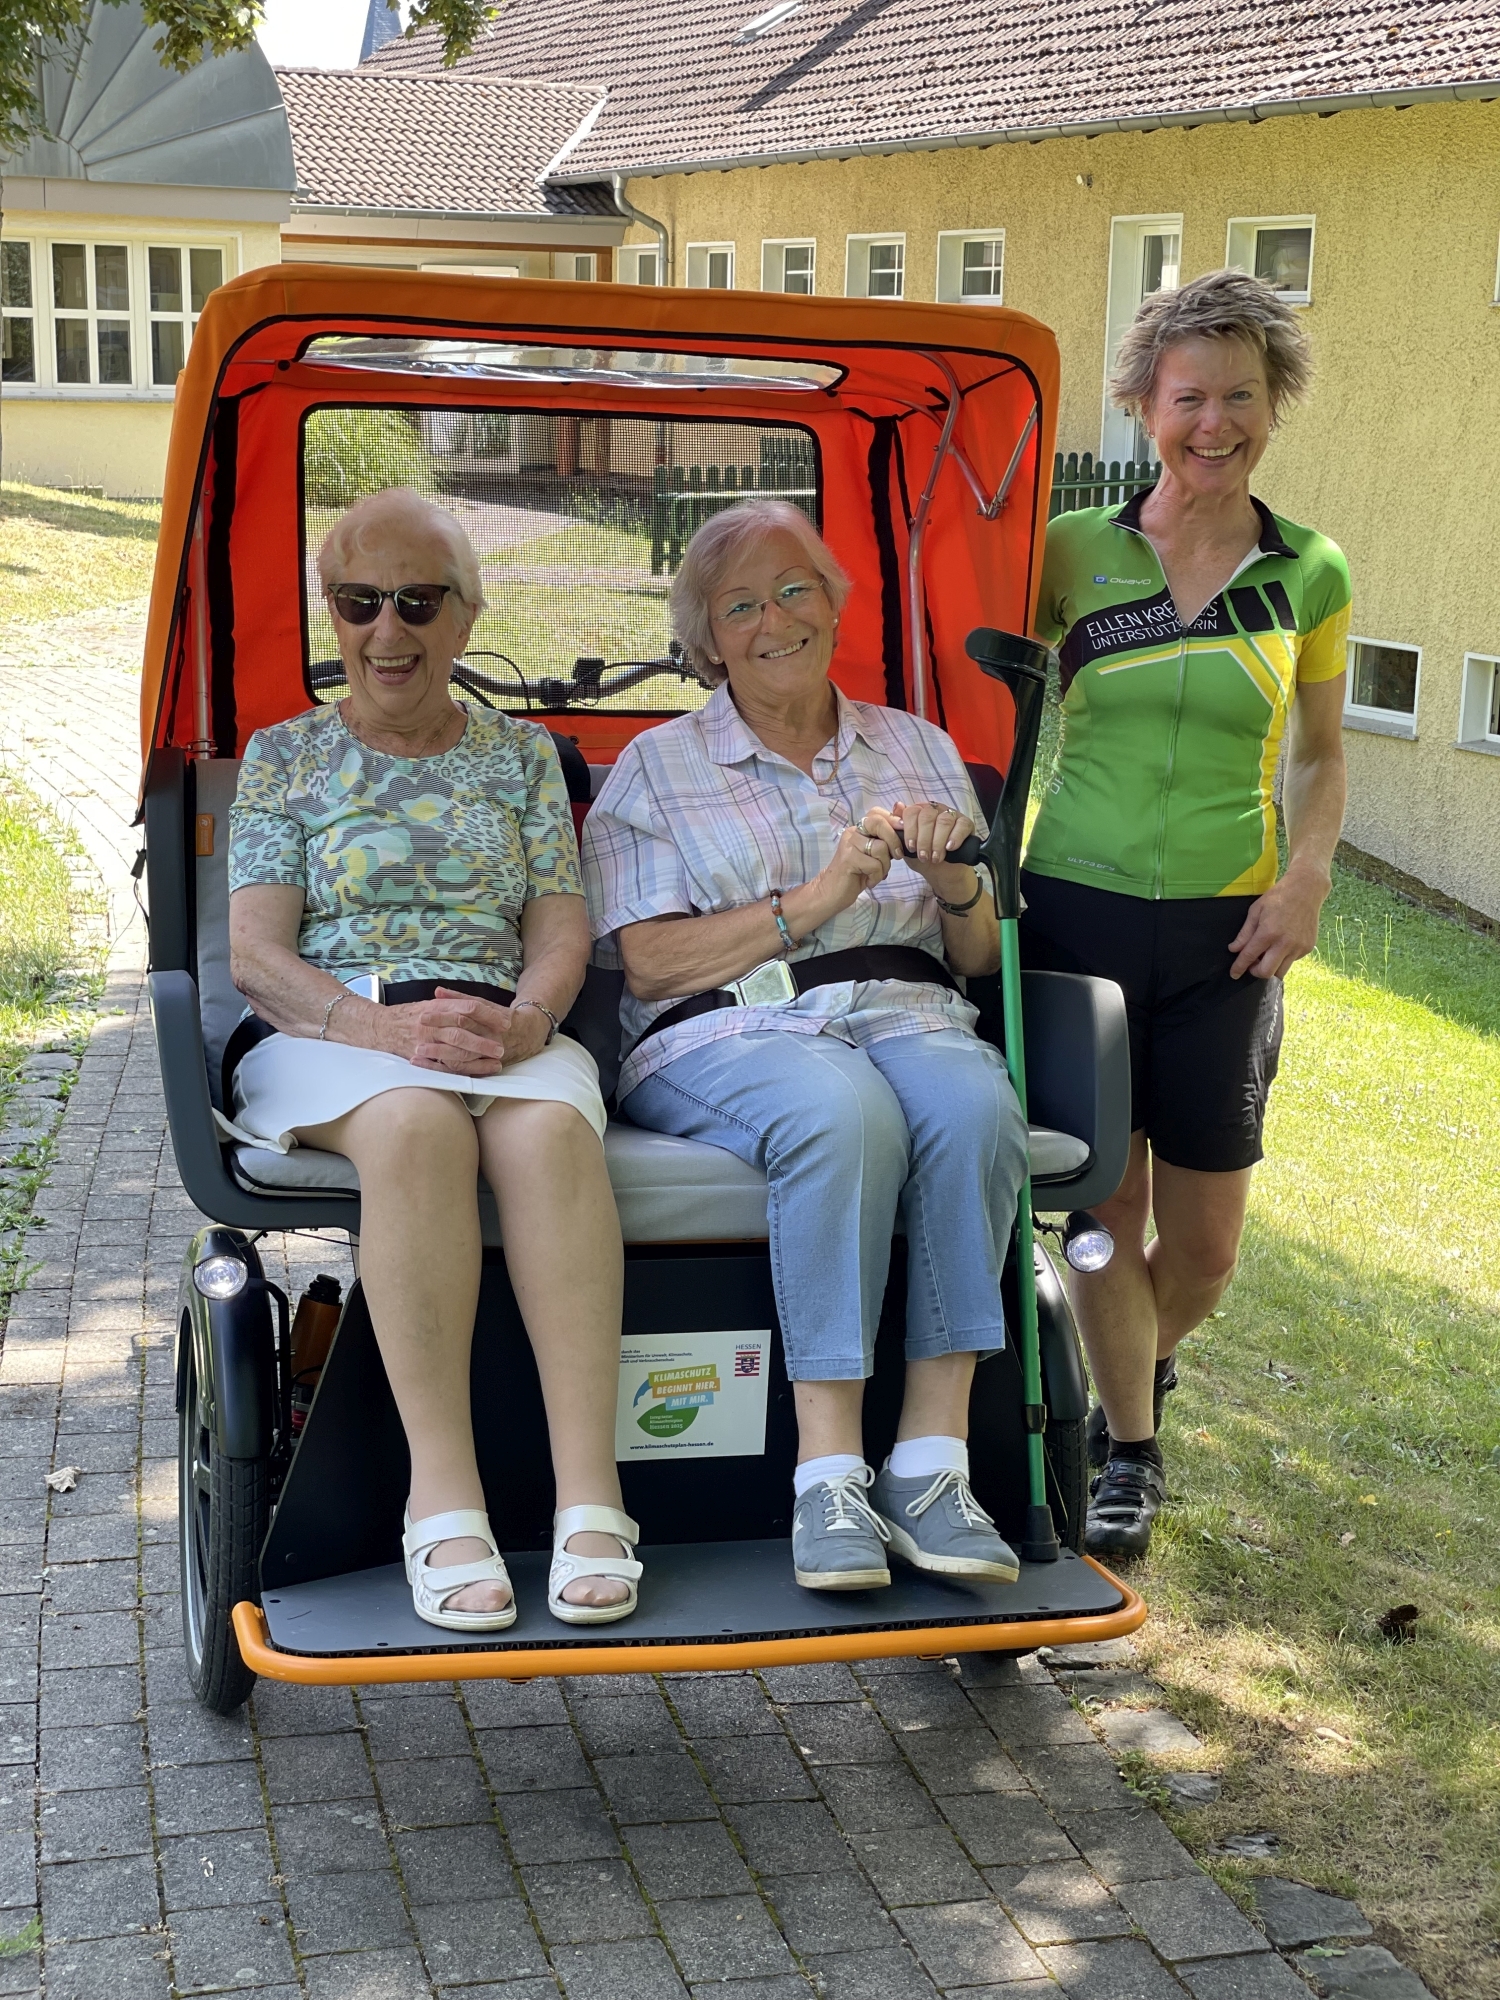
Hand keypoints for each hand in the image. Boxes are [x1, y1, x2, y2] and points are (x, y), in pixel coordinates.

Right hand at [373, 990, 511, 1074]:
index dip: (489, 1016)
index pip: (468, 1008)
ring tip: (495, 1061)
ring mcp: (425, 1041)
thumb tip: (476, 1007)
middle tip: (502, 1046)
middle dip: (484, 1040)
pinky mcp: (421, 1057)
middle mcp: (431, 1023)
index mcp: (437, 1007)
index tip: (506, 1022)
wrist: (379, 1027)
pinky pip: (444, 1065)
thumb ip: (451, 1004)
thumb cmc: (408, 1016)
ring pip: (454, 1050)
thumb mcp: (430, 1004)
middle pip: (462, 1030)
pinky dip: (461, 1069)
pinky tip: (477, 1071)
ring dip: (477, 1057)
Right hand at [792, 817, 897, 929]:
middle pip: (879, 823)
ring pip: (880, 847)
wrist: (831, 893)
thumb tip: (903, 824)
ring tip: (876, 874)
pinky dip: (877, 876)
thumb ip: (885, 840)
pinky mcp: (848, 859)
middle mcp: (852, 833)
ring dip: (885, 866)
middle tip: (896, 857)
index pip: (876, 812)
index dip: (893, 820)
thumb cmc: (856, 874)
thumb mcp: (874, 855)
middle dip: (894, 841)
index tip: (903, 835)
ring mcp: (849, 845)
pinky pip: (875, 865)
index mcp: (858, 830)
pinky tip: (869, 882)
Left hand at [885, 799, 978, 907]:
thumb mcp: (907, 847)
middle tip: (923, 856)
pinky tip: (949, 848)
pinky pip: (962, 825)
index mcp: (919, 812)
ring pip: (944, 821)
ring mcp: (952, 815)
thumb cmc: (924, 857)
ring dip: (937, 842)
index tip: (911, 847)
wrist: (942, 873)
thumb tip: (897, 806)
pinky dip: (955, 837)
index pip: (912, 811)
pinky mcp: (966, 824)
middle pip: (927, 816)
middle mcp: (935, 810)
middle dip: (923, 839)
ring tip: (935, 858)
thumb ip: (900, 828)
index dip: (910, 830)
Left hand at [1228, 867, 1329, 979]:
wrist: (1307, 890)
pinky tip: (1282, 944)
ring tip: (1267, 955)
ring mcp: (1298, 947)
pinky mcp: (1308, 948)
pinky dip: (1283, 958)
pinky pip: (1292, 961)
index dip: (1239, 967)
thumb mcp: (1255, 910)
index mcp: (1268, 932)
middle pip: (1266, 973)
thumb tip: (1234, 949)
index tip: (1234, 974)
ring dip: (1271, 968)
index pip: (1249, 957)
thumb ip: (1245, 933)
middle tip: (1252, 963)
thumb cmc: (1278, 897)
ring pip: (1281, 972)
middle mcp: (1285, 943)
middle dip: (1255, 972)